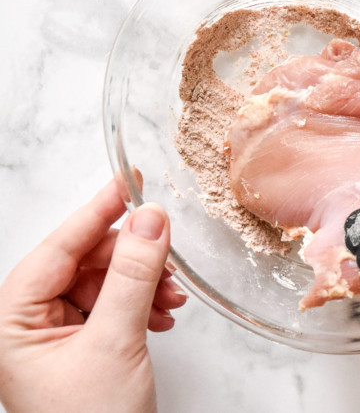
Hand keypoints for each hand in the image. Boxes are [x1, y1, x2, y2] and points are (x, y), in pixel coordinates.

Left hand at [0, 174, 186, 412]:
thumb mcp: (115, 342)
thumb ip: (134, 276)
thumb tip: (150, 220)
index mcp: (11, 323)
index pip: (56, 250)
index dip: (95, 214)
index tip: (126, 182)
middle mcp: (27, 327)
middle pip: (82, 263)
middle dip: (130, 258)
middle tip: (167, 247)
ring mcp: (55, 340)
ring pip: (102, 284)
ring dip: (142, 283)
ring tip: (170, 297)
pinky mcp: (83, 350)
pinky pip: (112, 306)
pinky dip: (142, 304)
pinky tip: (164, 313)